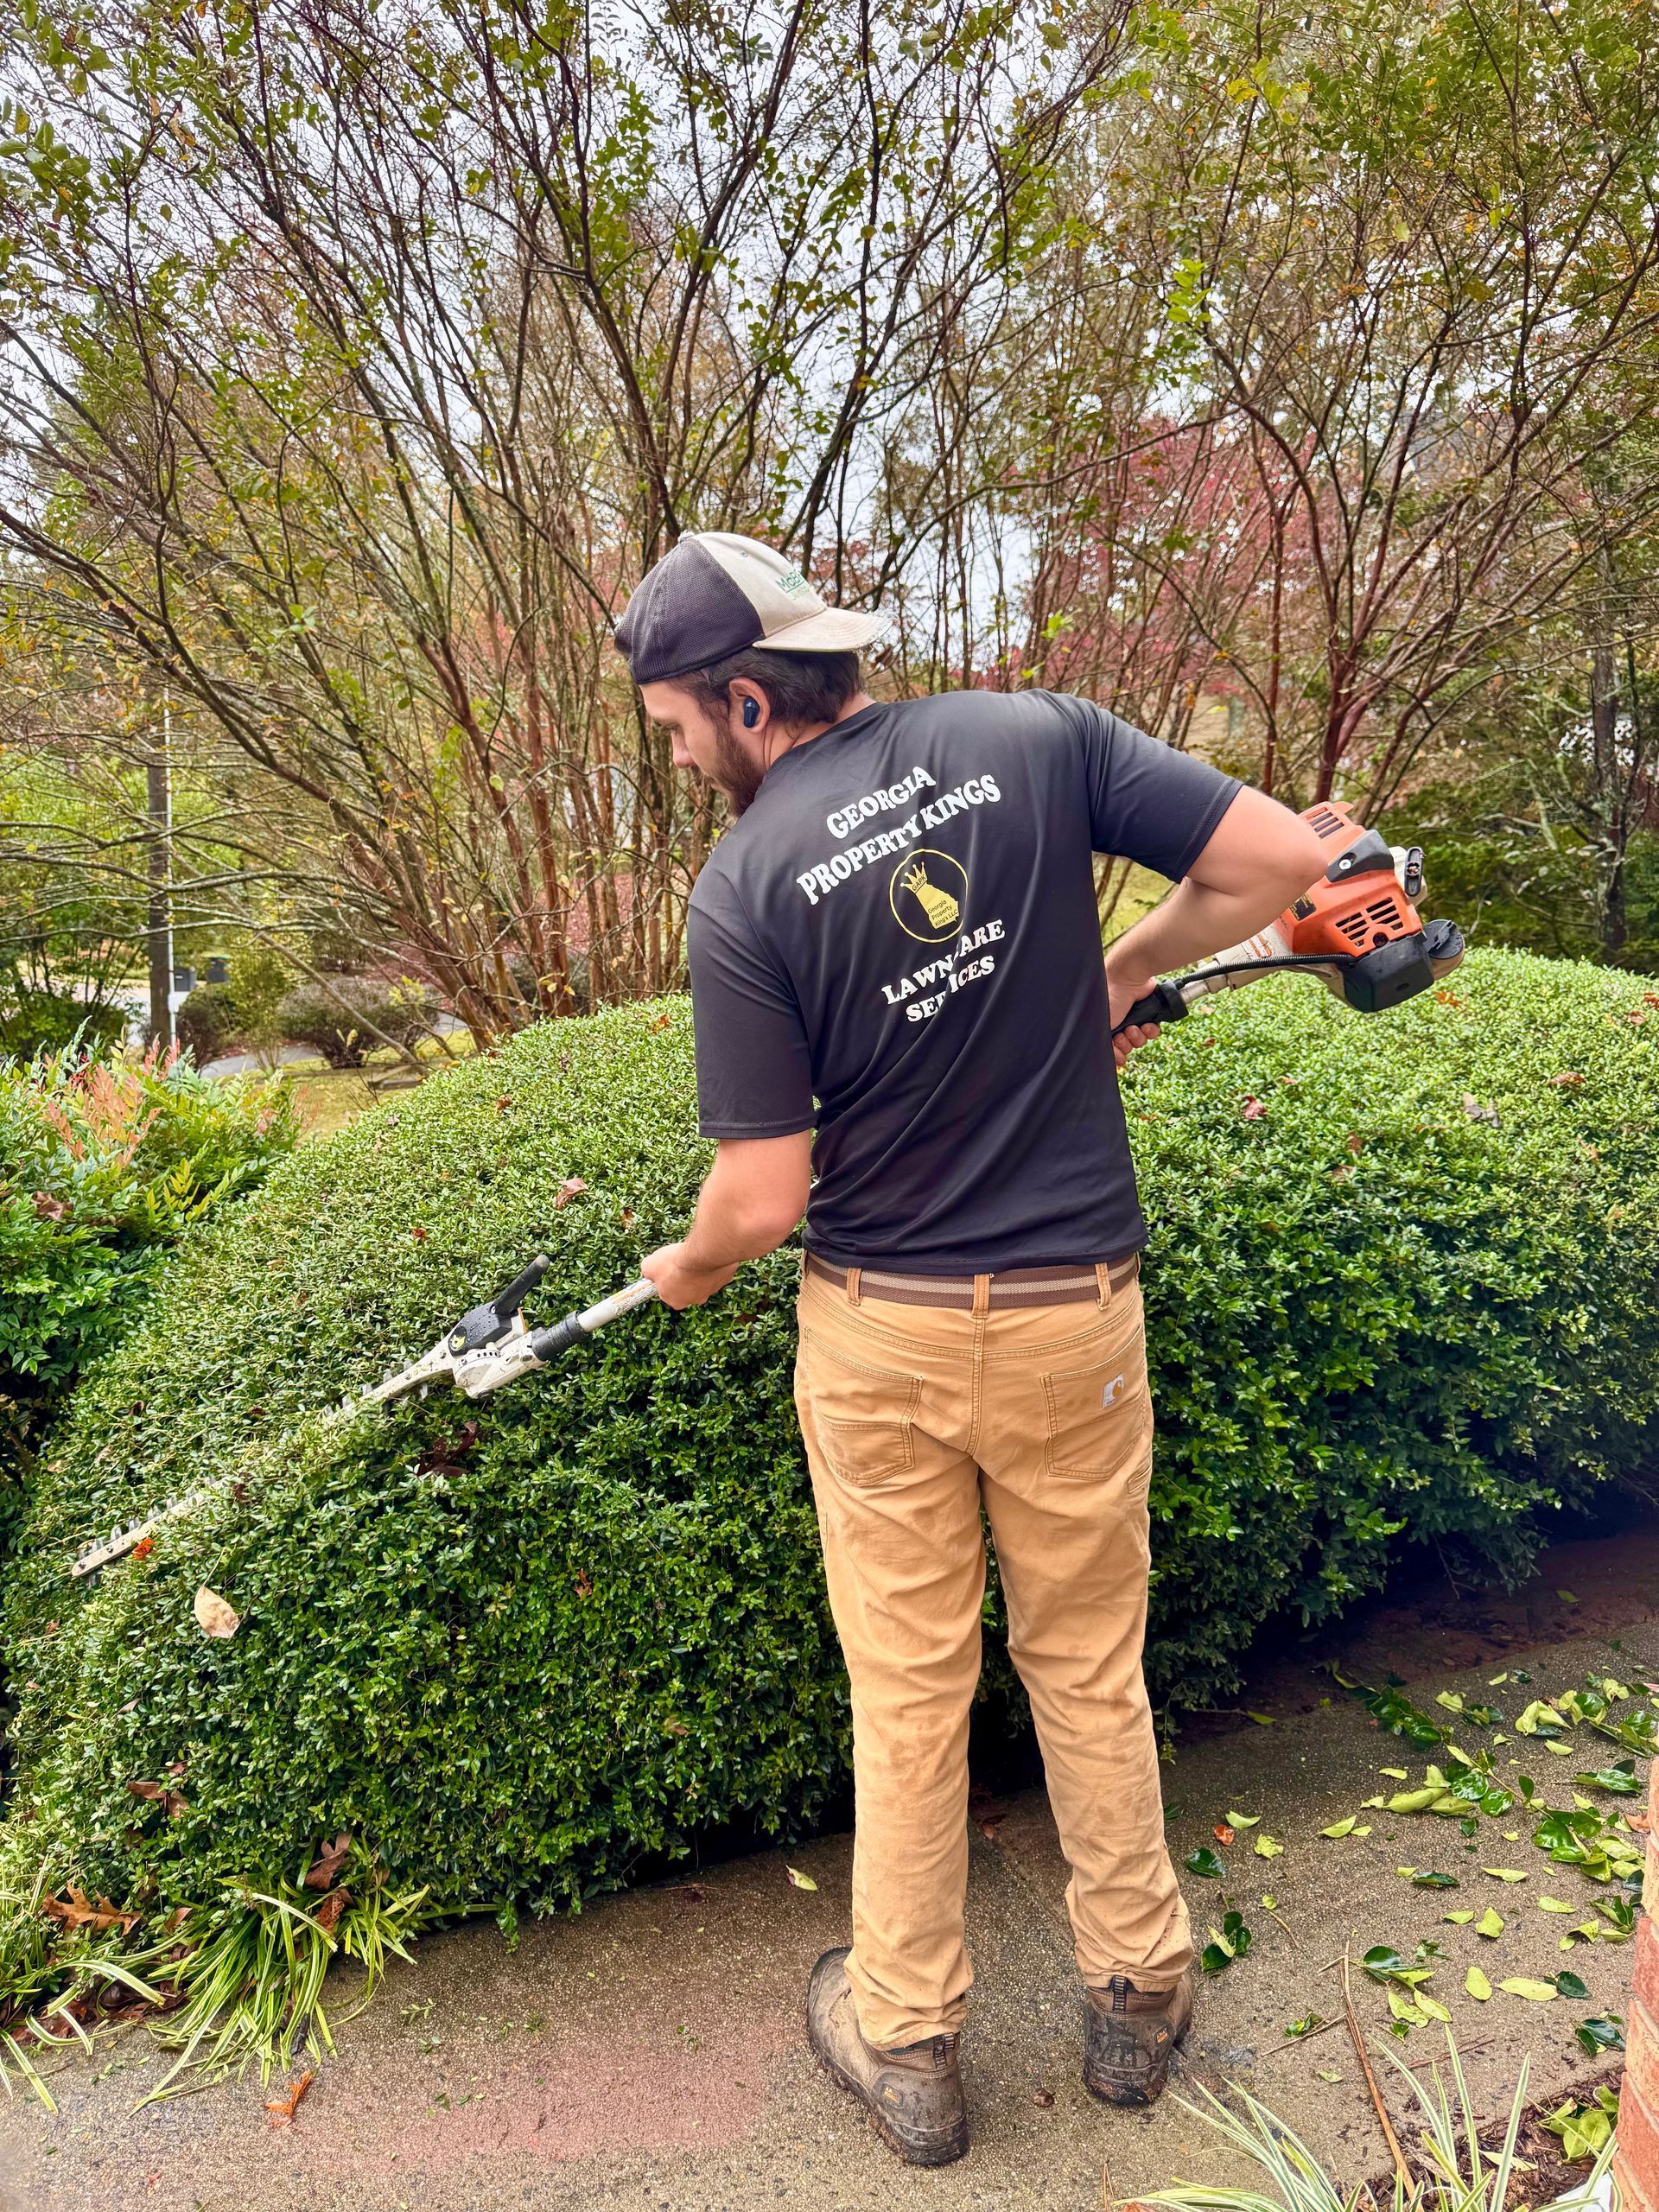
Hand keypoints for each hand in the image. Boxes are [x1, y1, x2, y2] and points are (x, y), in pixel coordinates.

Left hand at [641, 1241, 738, 1309]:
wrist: (702, 1254)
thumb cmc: (676, 1262)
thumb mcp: (649, 1265)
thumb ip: (647, 1270)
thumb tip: (647, 1270)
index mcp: (676, 1301)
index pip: (667, 1293)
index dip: (665, 1280)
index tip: (665, 1270)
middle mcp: (695, 1300)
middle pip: (686, 1288)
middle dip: (683, 1276)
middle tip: (679, 1261)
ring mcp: (711, 1290)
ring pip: (703, 1280)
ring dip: (698, 1270)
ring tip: (693, 1256)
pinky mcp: (723, 1279)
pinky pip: (715, 1272)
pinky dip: (711, 1264)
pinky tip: (705, 1254)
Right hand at [1105, 955, 1161, 1072]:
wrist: (1125, 980)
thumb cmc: (1107, 999)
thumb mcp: (1099, 1025)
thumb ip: (1102, 1043)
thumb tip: (1108, 1057)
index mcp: (1104, 1026)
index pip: (1111, 1049)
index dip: (1116, 1055)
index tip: (1118, 1055)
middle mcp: (1117, 1023)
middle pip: (1125, 1048)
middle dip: (1126, 1046)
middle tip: (1124, 1035)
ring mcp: (1133, 1019)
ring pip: (1139, 1041)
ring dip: (1137, 1038)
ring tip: (1134, 1028)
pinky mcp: (1148, 1014)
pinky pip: (1152, 1032)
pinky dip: (1150, 1031)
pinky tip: (1146, 1025)